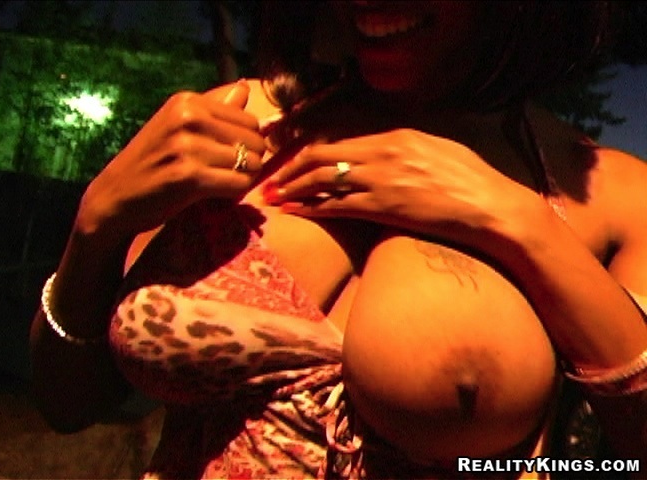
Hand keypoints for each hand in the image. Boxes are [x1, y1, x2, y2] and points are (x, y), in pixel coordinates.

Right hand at [77, 80, 266, 241]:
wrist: (115, 196)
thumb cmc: (151, 162)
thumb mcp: (177, 126)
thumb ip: (214, 109)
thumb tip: (244, 87)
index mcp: (187, 101)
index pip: (248, 119)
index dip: (248, 142)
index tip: (231, 156)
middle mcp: (188, 118)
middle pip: (254, 140)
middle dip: (251, 160)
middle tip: (231, 174)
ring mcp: (188, 147)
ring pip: (250, 163)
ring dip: (244, 179)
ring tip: (224, 184)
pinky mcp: (190, 177)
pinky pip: (238, 184)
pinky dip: (236, 193)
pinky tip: (221, 195)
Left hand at [262, 128, 530, 238]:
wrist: (490, 208)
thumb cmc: (470, 180)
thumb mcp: (437, 149)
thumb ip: (405, 148)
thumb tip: (384, 152)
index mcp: (395, 137)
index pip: (340, 142)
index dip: (310, 153)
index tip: (294, 163)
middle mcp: (382, 153)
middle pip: (322, 155)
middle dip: (291, 168)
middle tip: (273, 180)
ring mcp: (381, 180)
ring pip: (323, 179)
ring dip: (294, 188)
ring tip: (274, 197)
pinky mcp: (383, 208)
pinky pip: (336, 205)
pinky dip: (311, 208)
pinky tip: (294, 212)